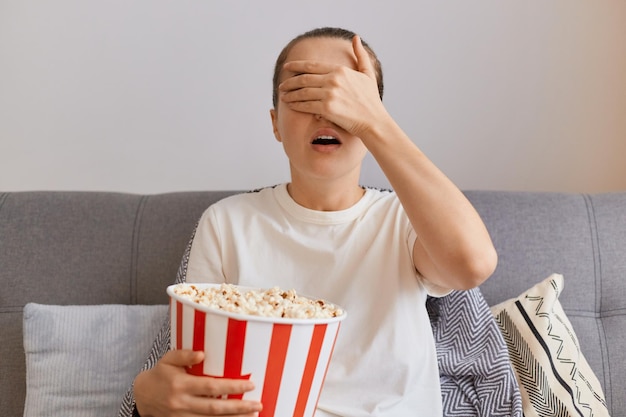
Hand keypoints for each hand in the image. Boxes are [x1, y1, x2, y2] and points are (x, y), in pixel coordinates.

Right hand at [134, 350, 261, 416]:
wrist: (143, 396)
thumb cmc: (160, 374)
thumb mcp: (168, 359)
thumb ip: (184, 354)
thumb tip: (202, 353)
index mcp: (181, 384)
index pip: (210, 386)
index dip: (231, 386)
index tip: (250, 384)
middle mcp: (182, 403)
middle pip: (214, 407)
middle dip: (238, 407)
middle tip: (257, 405)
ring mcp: (182, 416)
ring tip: (252, 415)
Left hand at [278, 35, 388, 139]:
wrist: (374, 121)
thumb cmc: (371, 99)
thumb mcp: (367, 73)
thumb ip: (360, 55)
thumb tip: (355, 38)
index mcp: (340, 70)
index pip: (312, 66)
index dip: (296, 66)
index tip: (287, 67)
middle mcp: (333, 80)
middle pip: (304, 79)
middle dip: (290, 82)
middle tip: (282, 84)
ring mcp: (329, 94)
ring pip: (303, 92)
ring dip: (290, 94)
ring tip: (283, 95)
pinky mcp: (327, 109)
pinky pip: (306, 105)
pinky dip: (296, 105)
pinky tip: (291, 105)